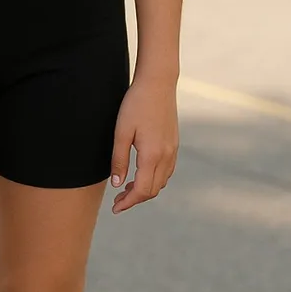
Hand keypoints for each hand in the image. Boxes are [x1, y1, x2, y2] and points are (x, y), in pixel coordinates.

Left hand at [109, 76, 178, 213]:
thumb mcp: (121, 131)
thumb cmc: (136, 104)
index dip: (128, 202)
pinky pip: (167, 171)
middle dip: (135, 198)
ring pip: (161, 181)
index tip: (116, 208)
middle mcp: (166, 156)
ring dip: (145, 189)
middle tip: (118, 199)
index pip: (142, 190)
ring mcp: (173, 150)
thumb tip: (117, 184)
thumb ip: (119, 159)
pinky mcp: (174, 143)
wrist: (158, 83)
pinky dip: (155, 178)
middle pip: (152, 190)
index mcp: (152, 155)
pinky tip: (143, 173)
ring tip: (127, 187)